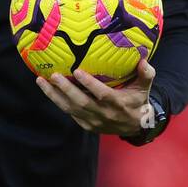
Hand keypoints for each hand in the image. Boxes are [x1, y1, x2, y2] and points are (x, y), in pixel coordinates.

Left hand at [35, 59, 154, 136]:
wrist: (135, 127)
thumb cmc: (138, 101)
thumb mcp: (145, 87)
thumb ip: (146, 74)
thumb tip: (143, 60)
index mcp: (118, 104)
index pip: (102, 94)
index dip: (89, 84)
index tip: (77, 71)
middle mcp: (104, 114)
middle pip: (81, 102)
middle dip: (65, 89)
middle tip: (53, 75)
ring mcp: (93, 122)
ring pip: (70, 109)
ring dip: (54, 95)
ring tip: (41, 81)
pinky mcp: (86, 125)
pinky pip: (69, 113)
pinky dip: (58, 101)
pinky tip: (48, 89)